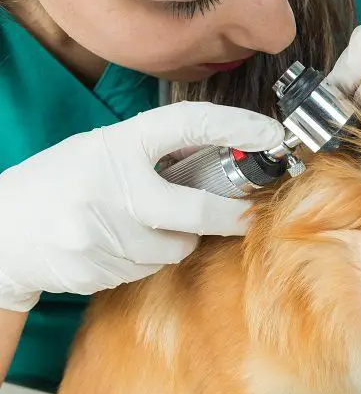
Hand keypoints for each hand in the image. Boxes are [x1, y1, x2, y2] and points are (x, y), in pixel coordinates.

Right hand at [0, 101, 284, 310]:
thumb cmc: (58, 182)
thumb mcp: (99, 150)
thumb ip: (152, 154)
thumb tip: (218, 156)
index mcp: (115, 144)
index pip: (188, 124)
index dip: (236, 126)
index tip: (270, 134)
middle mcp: (109, 187)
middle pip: (196, 211)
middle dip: (230, 216)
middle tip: (244, 215)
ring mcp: (100, 233)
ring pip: (175, 248)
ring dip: (176, 239)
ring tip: (144, 225)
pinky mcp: (95, 269)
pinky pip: (146, 270)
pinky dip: (145, 258)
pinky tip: (117, 244)